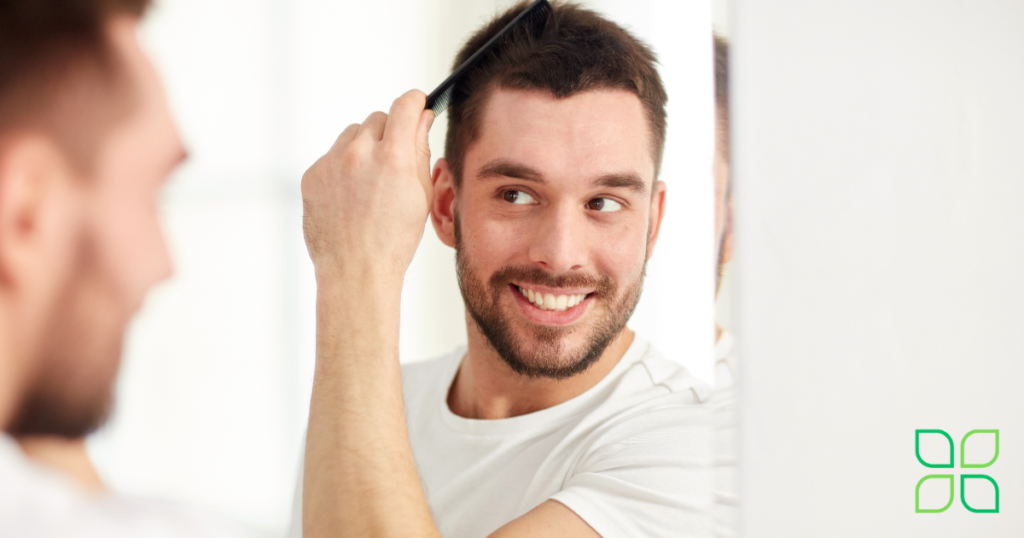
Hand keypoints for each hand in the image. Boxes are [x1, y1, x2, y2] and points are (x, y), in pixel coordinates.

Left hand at [301, 90, 434, 284]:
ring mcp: (331, 163)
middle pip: (378, 119)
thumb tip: (421, 118)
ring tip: (369, 184)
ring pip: (353, 135)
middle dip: (389, 133)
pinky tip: (350, 197)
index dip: (415, 102)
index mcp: (393, 157)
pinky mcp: (312, 175)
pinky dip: (342, 168)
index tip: (417, 106)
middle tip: (393, 163)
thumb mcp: (422, 195)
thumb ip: (420, 150)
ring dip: (363, 148)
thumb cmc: (395, 240)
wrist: (355, 271)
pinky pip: (332, 157)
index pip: (405, 105)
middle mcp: (360, 153)